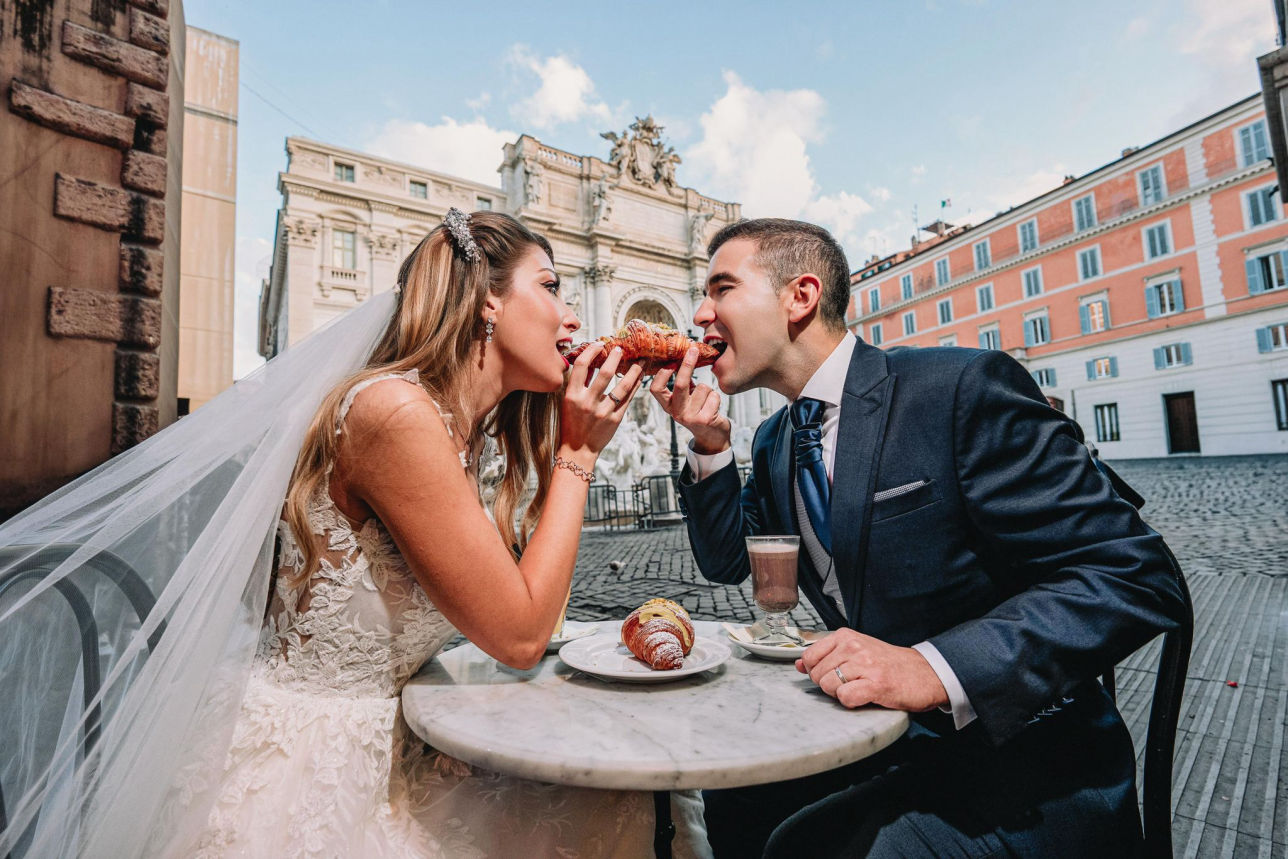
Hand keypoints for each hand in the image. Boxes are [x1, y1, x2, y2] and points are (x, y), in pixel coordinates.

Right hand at [559, 343, 644, 462]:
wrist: (578, 449)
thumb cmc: (571, 423)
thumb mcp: (569, 401)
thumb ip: (579, 382)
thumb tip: (590, 362)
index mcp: (572, 395)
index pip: (581, 366)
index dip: (591, 351)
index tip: (599, 344)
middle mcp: (588, 402)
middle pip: (606, 374)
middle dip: (615, 358)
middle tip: (621, 349)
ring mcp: (603, 412)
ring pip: (623, 386)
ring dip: (633, 371)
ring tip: (639, 361)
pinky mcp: (615, 420)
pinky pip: (628, 400)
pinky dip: (634, 387)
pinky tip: (639, 378)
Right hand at [648, 346, 730, 454]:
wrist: (712, 438)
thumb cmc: (699, 413)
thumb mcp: (686, 400)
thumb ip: (684, 384)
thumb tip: (684, 357)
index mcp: (668, 406)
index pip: (656, 388)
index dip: (662, 373)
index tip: (672, 360)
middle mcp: (676, 412)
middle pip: (680, 384)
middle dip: (687, 365)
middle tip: (693, 350)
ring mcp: (690, 417)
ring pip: (702, 387)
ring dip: (708, 390)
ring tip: (707, 402)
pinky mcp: (705, 419)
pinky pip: (713, 396)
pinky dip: (716, 398)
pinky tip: (713, 408)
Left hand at [796, 628, 948, 712]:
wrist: (925, 673)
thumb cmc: (889, 664)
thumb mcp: (855, 651)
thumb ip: (826, 655)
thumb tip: (797, 665)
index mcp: (846, 636)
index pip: (808, 657)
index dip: (816, 672)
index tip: (832, 675)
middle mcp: (853, 647)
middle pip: (817, 675)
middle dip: (829, 685)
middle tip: (851, 683)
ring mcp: (865, 664)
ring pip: (828, 686)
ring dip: (841, 694)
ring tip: (859, 688)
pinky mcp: (876, 684)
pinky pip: (845, 698)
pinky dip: (851, 702)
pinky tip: (865, 696)